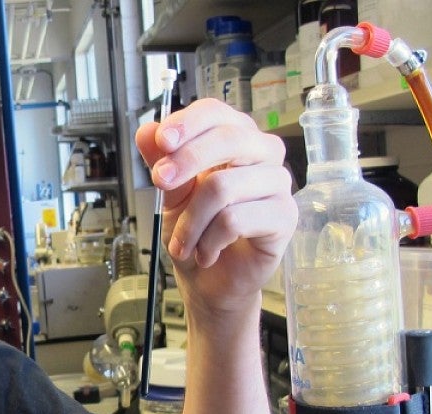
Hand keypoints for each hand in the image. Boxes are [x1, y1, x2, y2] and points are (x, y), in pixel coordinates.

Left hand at [135, 97, 295, 313]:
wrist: (209, 282)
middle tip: (160, 183)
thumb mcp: (171, 195)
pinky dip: (209, 241)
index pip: (217, 113)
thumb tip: (146, 130)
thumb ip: (162, 162)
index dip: (188, 123)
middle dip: (186, 162)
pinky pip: (236, 220)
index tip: (162, 141)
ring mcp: (277, 185)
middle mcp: (262, 156)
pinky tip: (206, 254)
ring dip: (192, 221)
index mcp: (235, 140)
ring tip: (182, 244)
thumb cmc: (196, 234)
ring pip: (224, 186)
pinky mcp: (285, 217)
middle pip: (230, 139)